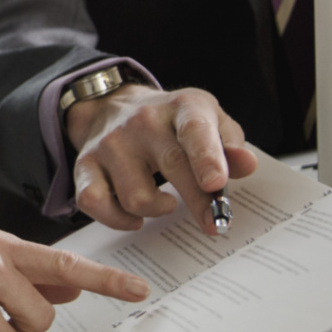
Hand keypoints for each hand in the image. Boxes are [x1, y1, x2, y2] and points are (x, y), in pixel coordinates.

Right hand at [66, 84, 257, 233]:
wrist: (113, 106)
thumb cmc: (171, 123)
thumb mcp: (207, 121)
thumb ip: (229, 144)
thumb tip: (246, 164)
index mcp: (180, 108)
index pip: (194, 130)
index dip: (207, 157)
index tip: (217, 184)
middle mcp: (141, 122)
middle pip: (172, 166)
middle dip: (197, 202)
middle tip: (215, 224)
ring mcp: (109, 144)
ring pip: (136, 196)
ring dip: (157, 210)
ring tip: (166, 203)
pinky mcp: (85, 164)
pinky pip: (95, 203)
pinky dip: (117, 219)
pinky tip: (134, 217)